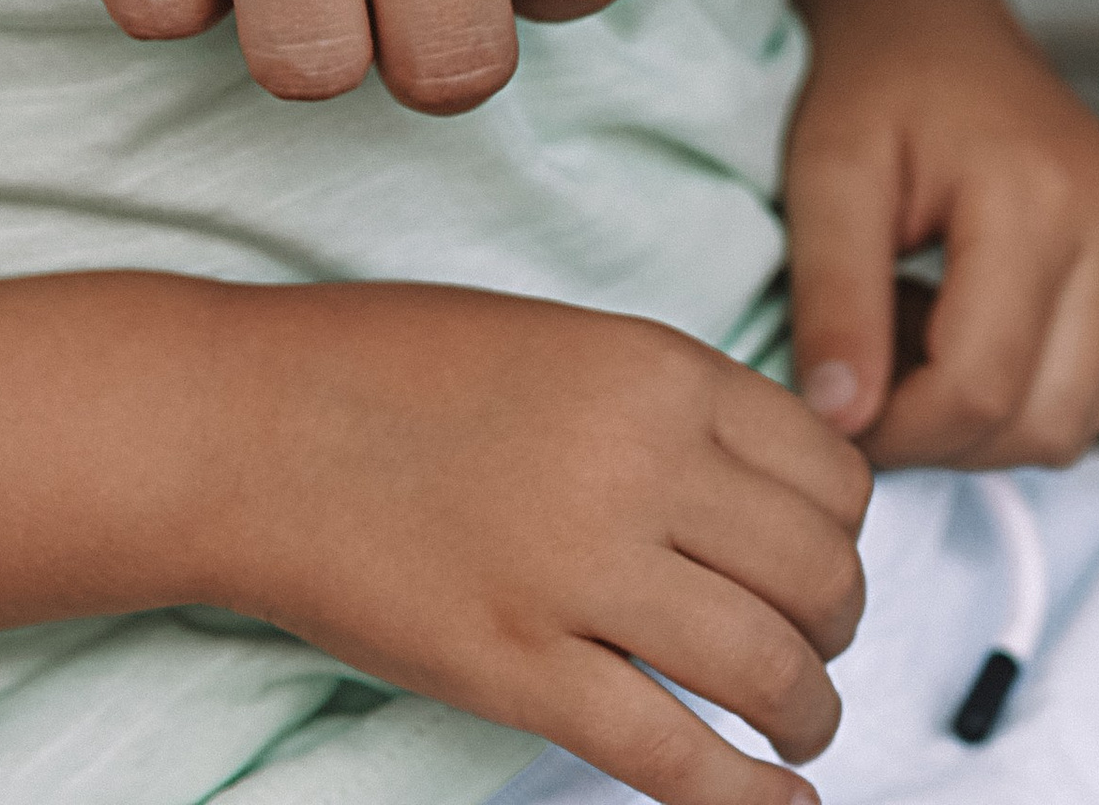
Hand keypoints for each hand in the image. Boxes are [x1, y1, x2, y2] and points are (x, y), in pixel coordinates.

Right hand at [203, 284, 869, 804]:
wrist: (254, 423)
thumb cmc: (393, 370)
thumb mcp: (560, 339)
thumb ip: (663, 402)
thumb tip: (758, 487)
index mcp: (658, 369)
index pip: (831, 470)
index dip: (844, 534)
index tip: (822, 562)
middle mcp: (640, 462)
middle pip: (819, 572)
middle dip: (838, 628)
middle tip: (814, 650)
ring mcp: (580, 569)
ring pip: (768, 667)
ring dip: (808, 714)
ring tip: (798, 728)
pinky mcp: (519, 668)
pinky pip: (672, 754)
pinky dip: (745, 799)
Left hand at [782, 0, 1098, 466]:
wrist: (928, 10)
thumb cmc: (871, 78)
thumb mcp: (825, 173)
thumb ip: (833, 297)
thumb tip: (842, 422)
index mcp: (1041, 194)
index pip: (978, 390)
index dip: (895, 428)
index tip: (832, 402)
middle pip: (1039, 424)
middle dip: (939, 431)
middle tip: (867, 361)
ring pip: (1074, 424)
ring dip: (983, 416)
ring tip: (914, 328)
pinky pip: (1094, 391)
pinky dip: (1023, 391)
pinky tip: (962, 323)